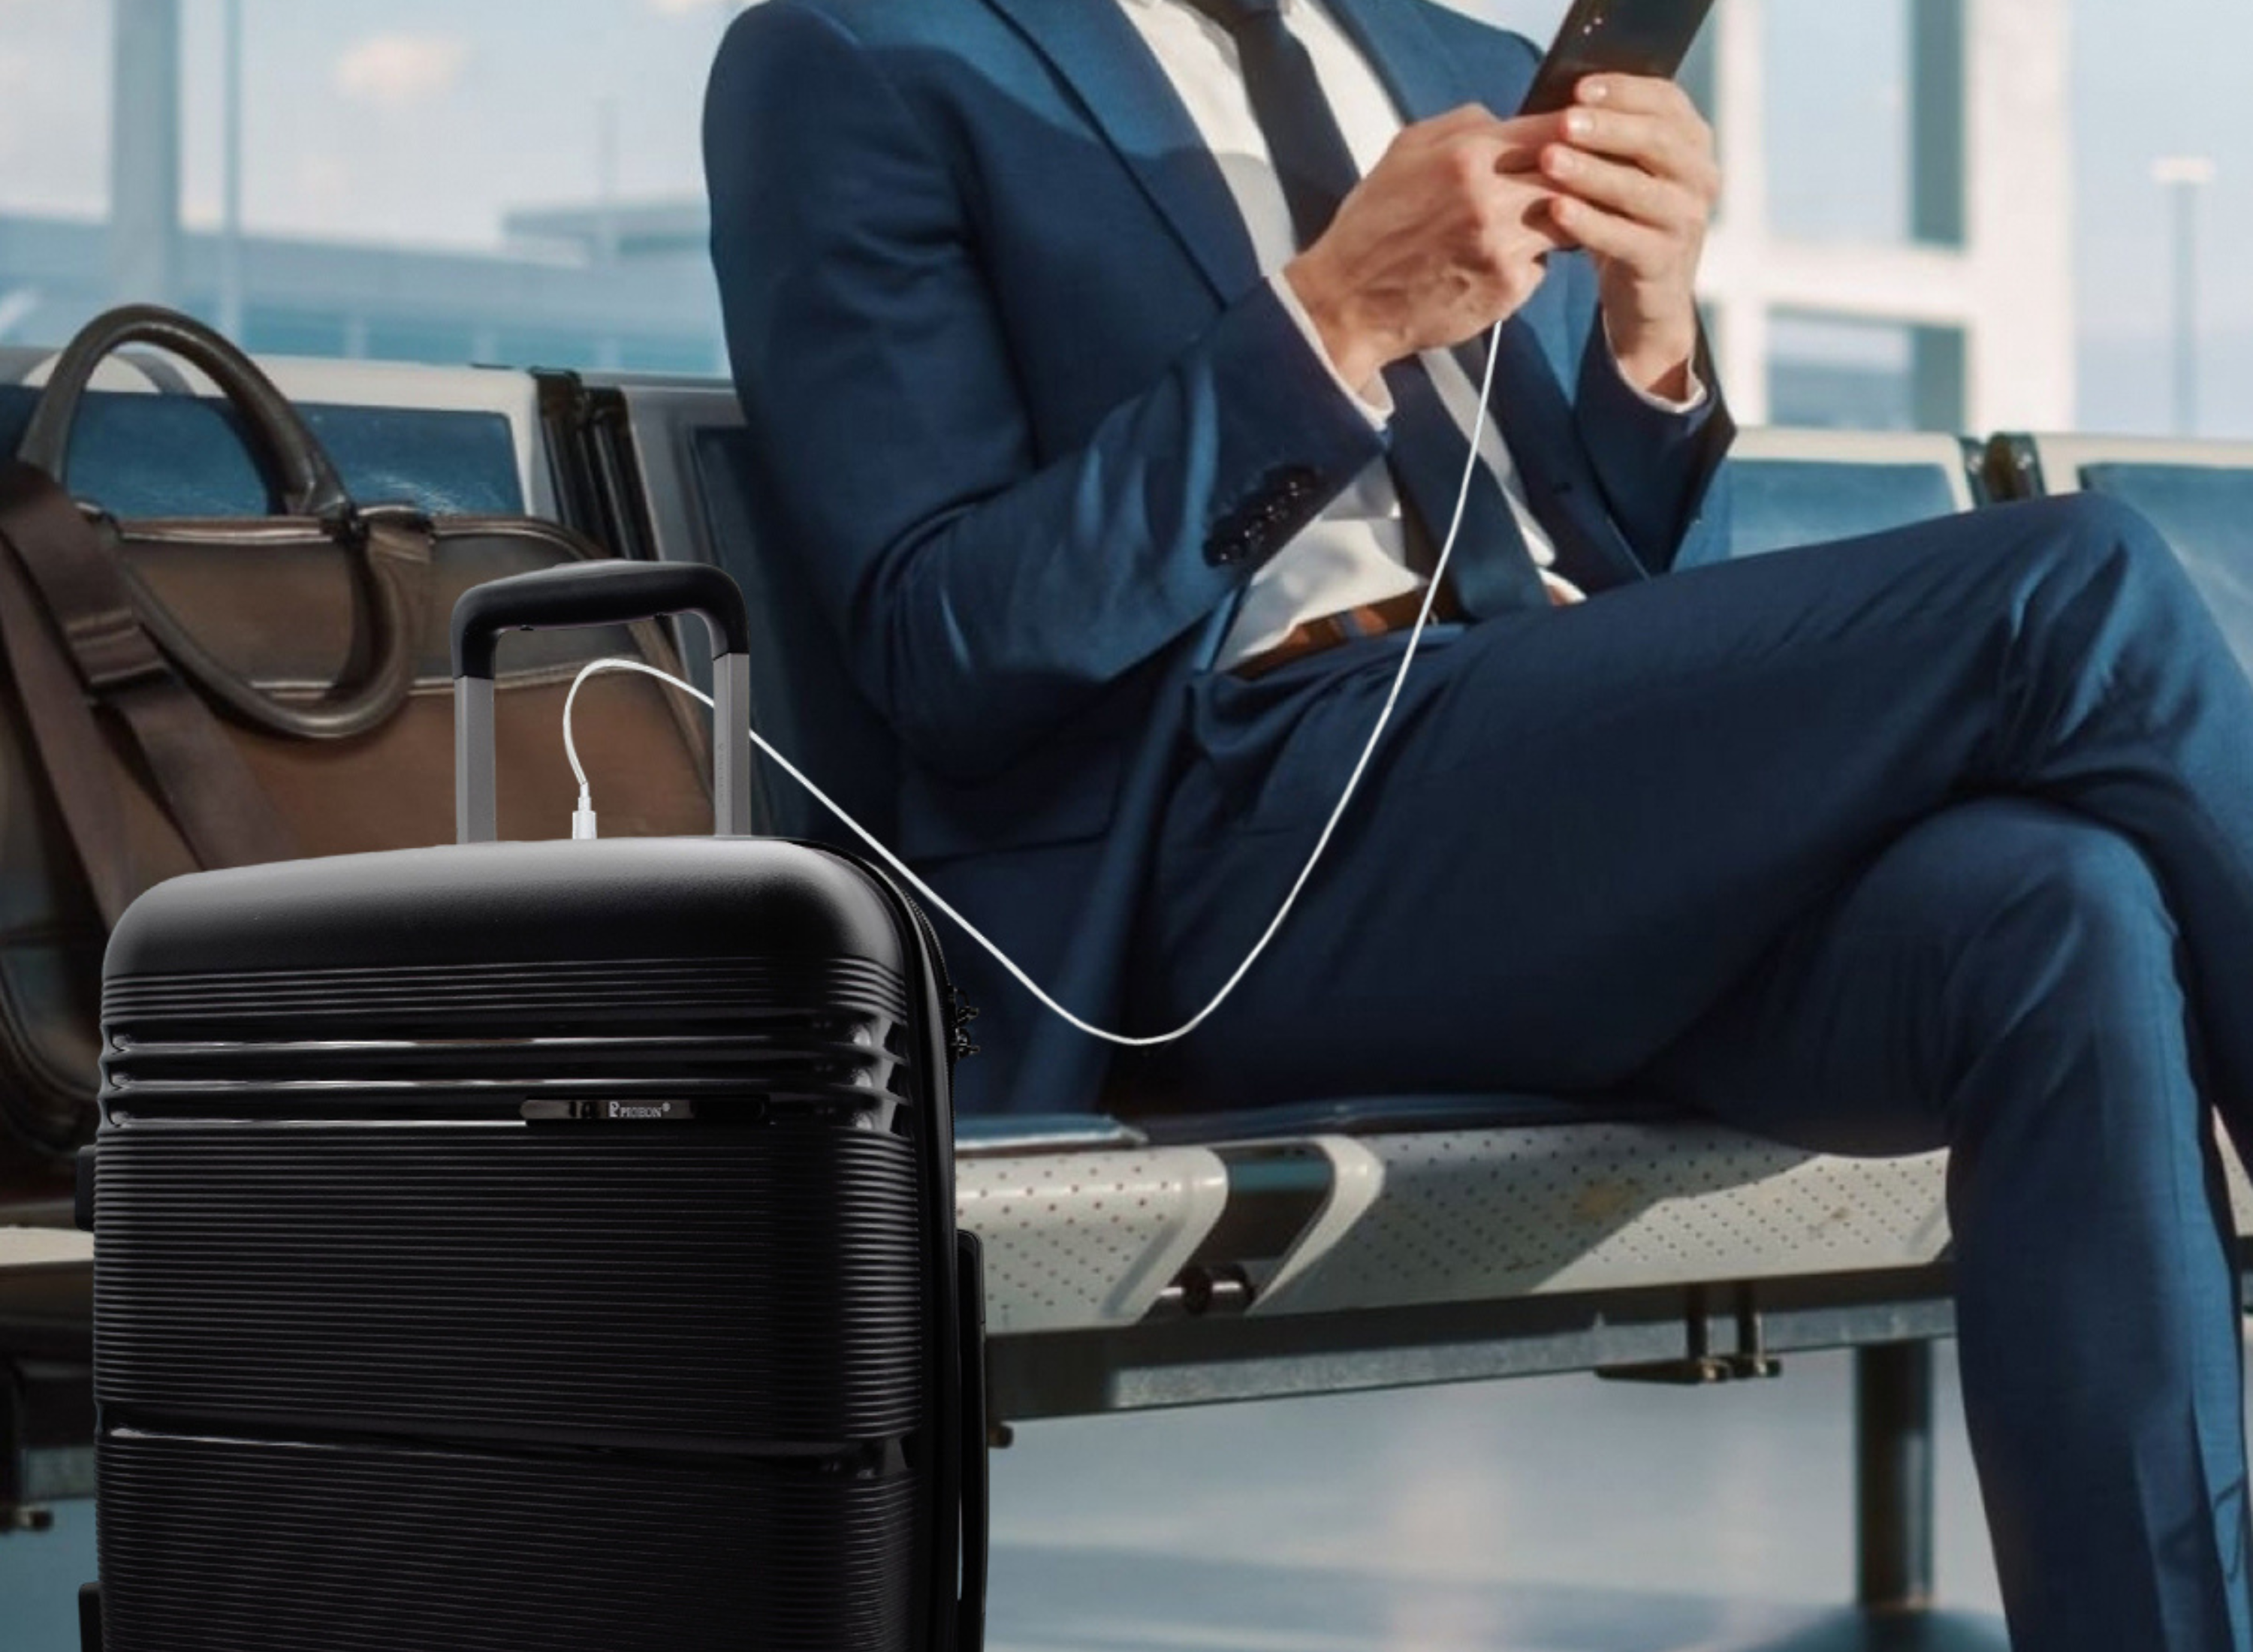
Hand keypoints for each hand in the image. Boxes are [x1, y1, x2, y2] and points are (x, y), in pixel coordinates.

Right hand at [1284, 104, 1574, 390]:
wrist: (1349, 302)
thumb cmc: (1372, 226)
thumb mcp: (1403, 151)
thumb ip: (1461, 125)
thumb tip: (1506, 120)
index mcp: (1467, 156)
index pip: (1553, 129)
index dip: (1575, 132)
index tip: (1580, 137)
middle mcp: (1491, 199)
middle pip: (1571, 175)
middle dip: (1574, 178)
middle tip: (1562, 185)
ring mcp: (1504, 246)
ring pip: (1567, 220)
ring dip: (1557, 219)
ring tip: (1527, 223)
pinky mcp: (1509, 288)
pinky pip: (1542, 265)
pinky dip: (1529, 261)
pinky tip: (1497, 263)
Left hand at [1537, 74, 1718, 400]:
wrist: (1647, 299)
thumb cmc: (1624, 220)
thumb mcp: (1622, 172)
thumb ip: (1605, 138)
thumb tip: (1559, 101)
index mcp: (1692, 143)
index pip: (1666, 102)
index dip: (1624, 91)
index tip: (1578, 87)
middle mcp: (1699, 178)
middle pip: (1657, 141)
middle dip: (1607, 128)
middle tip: (1564, 121)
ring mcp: (1686, 221)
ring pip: (1641, 190)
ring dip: (1592, 172)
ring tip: (1550, 160)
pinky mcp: (1664, 262)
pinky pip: (1626, 239)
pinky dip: (1591, 223)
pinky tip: (1557, 209)